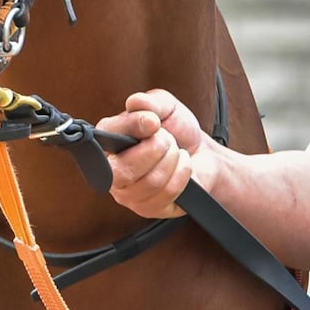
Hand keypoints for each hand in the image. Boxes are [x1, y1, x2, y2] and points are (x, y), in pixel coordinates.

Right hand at [96, 90, 214, 218]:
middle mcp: (112, 170)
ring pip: (149, 182)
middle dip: (155, 150)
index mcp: (108, 142)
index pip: (107, 137)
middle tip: (168, 139)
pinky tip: (184, 166)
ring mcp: (129, 193)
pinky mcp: (148, 209)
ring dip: (172, 161)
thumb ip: (150, 101)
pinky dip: (181, 175)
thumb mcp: (166, 107)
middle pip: (122, 170)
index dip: (133, 127)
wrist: (202, 155)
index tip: (154, 122)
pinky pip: (165, 194)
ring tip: (176, 151)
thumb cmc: (177, 131)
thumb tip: (134, 103)